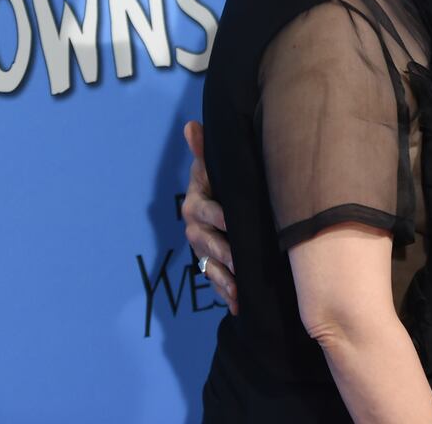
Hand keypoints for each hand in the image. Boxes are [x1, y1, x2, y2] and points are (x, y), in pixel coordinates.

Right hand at [183, 120, 237, 314]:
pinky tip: (239, 304)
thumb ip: (204, 150)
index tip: (228, 220)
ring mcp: (203, 251)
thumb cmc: (220, 181)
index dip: (216, 216)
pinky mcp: (212, 267)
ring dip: (224, 280)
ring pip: (210, 267)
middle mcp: (196, 229)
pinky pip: (216, 283)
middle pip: (206, 243)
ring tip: (239, 291)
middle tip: (238, 260)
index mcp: (196, 204)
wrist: (218, 204)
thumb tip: (192, 125)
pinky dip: (227, 294)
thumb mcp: (214, 167)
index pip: (203, 210)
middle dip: (222, 252)